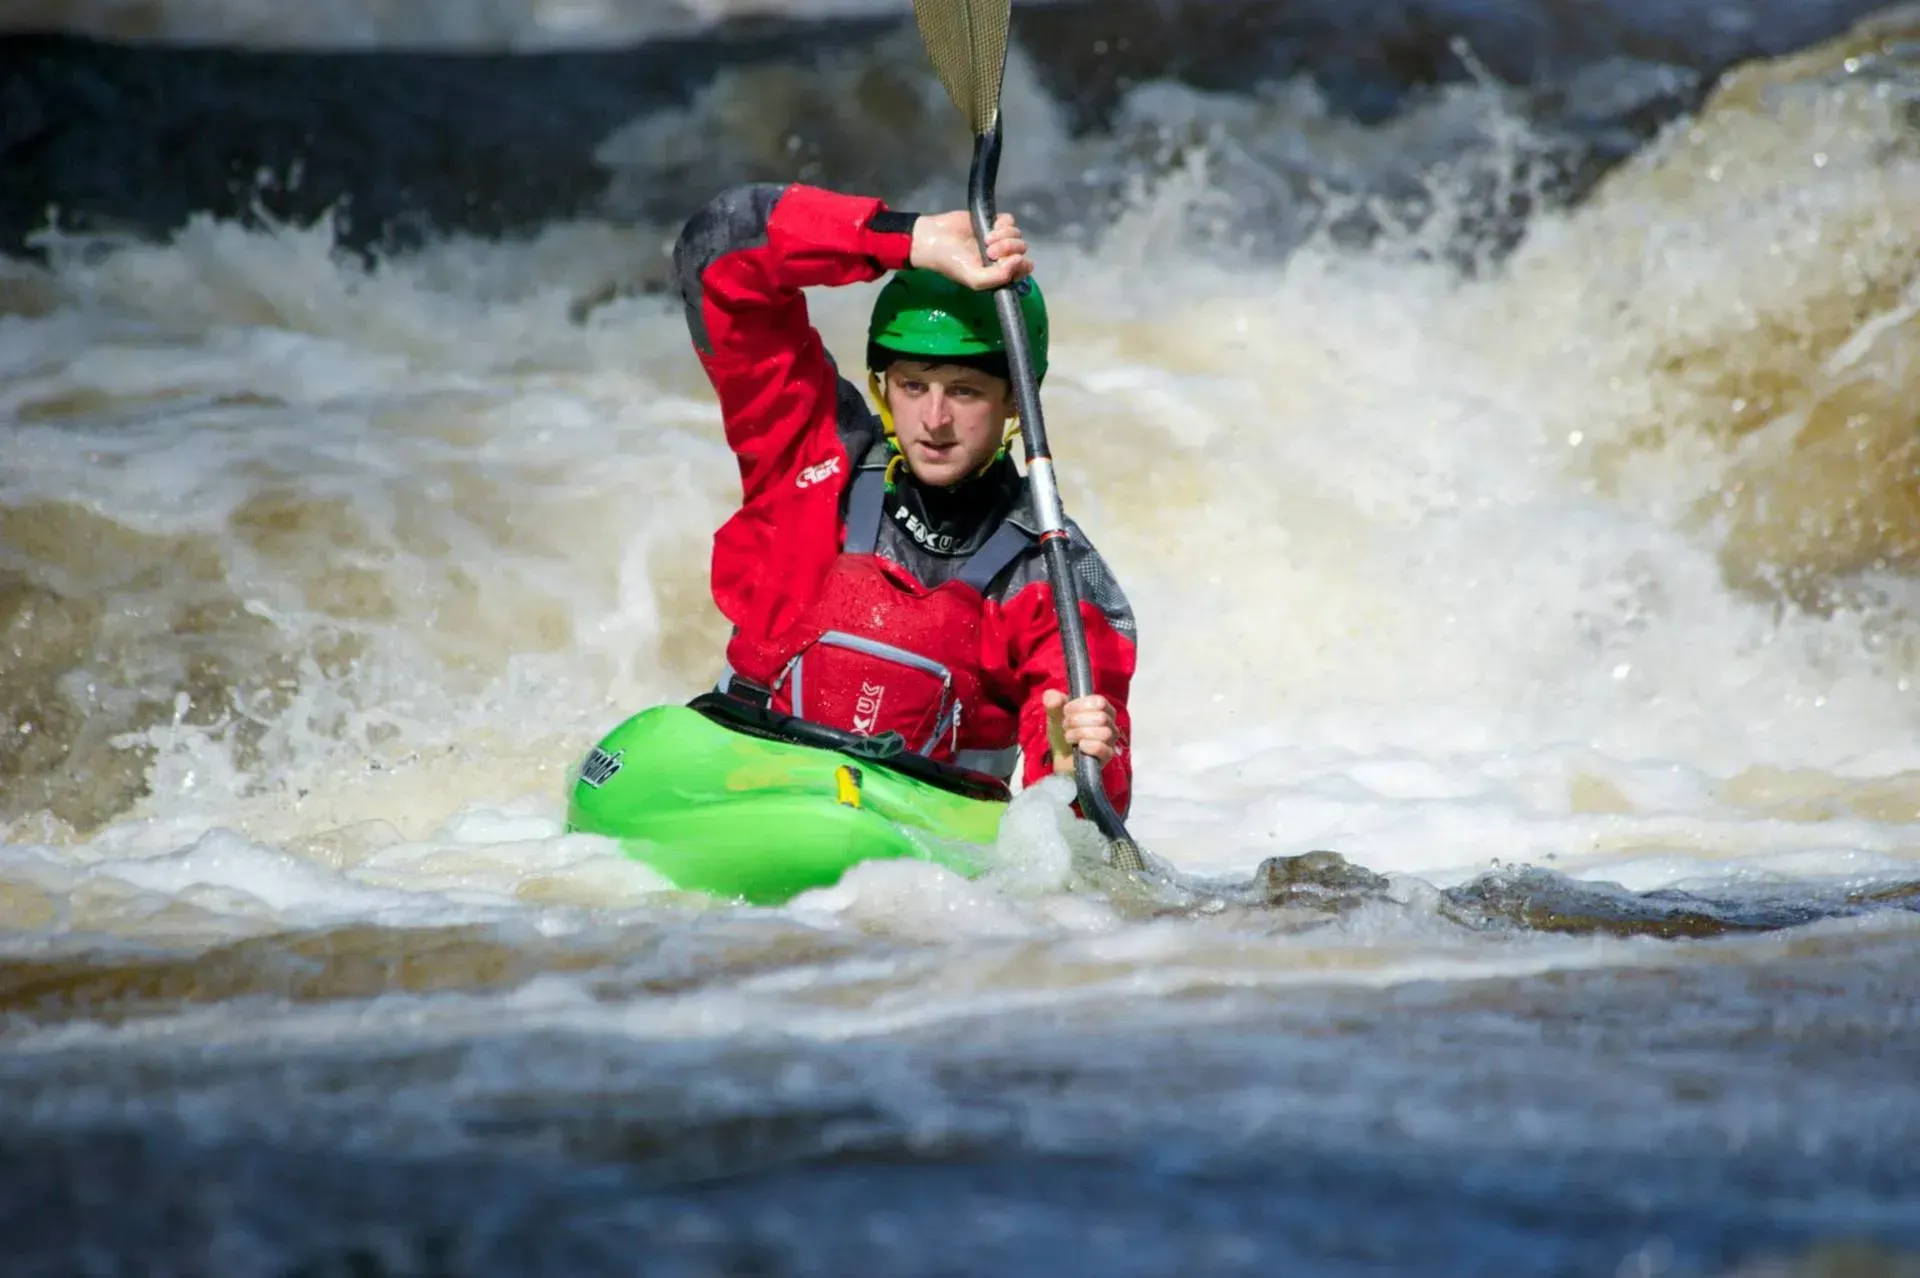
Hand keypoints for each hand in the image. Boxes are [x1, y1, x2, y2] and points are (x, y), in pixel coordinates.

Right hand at [910, 210, 1030, 290]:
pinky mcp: (993, 221)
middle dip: (1008, 250)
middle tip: (989, 252)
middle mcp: (1002, 255)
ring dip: (1005, 237)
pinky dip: (1004, 224)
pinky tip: (991, 227)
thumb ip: (999, 277)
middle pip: (1022, 249)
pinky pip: (1010, 220)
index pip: (1024, 268)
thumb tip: (1019, 259)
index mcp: (999, 272)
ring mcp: (998, 237)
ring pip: (1017, 234)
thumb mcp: (974, 279)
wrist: (934, 239)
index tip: (1004, 263)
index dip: (1019, 265)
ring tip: (985, 239)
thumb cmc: (952, 262)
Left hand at [1043, 690, 1119, 773]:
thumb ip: (1052, 700)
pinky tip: (1080, 746)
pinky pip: (1103, 748)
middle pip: (1101, 717)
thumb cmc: (1062, 732)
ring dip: (1080, 733)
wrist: (1061, 757)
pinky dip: (1089, 746)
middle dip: (1077, 720)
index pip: (1099, 701)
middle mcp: (1110, 723)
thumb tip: (1053, 698)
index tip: (1066, 711)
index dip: (1080, 705)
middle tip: (1065, 725)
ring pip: (1104, 733)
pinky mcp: (1107, 756)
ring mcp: (1110, 740)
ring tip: (1069, 737)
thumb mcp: (1055, 713)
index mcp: (1101, 708)